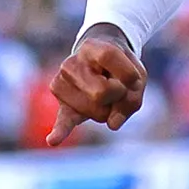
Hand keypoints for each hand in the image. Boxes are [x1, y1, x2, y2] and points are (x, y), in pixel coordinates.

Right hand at [45, 24, 145, 146]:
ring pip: (98, 111)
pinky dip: (59, 132)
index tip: (132, 75)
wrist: (99, 65)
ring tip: (103, 95)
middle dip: (119, 94)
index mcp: (90, 48)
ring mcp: (62, 85)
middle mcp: (71, 64)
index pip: (109, 58)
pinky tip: (53, 140)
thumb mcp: (135, 75)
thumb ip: (132, 97)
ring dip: (109, 109)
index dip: (127, 71)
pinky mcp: (63, 106)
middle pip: (103, 92)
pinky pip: (63, 121)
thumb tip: (113, 124)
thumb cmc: (120, 70)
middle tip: (115, 85)